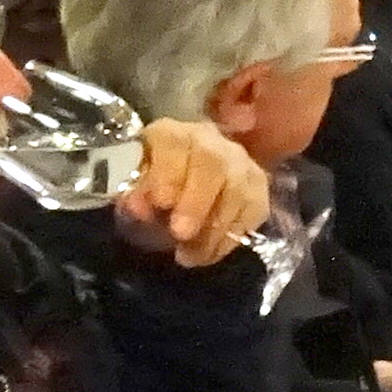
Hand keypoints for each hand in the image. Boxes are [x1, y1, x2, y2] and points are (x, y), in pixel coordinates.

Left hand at [120, 121, 271, 267]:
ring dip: (214, 229)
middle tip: (181, 235)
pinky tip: (211, 253)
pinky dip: (232, 237)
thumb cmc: (150, 190)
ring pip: (239, 191)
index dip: (170, 174)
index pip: (175, 145)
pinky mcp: (258, 188)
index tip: (161, 204)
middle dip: (198, 203)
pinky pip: (254, 211)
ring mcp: (241, 163)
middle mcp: (212, 142)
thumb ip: (135, 195)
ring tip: (191, 256)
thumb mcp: (132, 189)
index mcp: (171, 135)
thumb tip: (139, 209)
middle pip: (214, 165)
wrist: (178, 194)